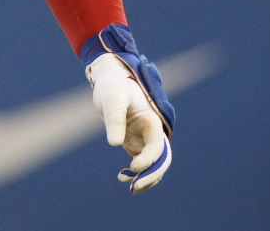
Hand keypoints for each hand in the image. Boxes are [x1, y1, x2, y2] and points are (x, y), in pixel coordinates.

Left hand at [88, 54, 170, 192]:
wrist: (109, 81)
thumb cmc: (113, 86)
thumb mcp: (113, 98)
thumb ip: (114, 119)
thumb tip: (114, 143)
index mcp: (152, 121)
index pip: (157, 146)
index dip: (149, 159)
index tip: (133, 167)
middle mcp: (151, 132)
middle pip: (160, 159)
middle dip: (151, 175)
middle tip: (135, 187)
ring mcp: (143, 139)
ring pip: (152, 164)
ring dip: (145, 177)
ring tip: (130, 187)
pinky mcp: (134, 142)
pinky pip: (140, 162)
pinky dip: (135, 172)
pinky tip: (122, 176)